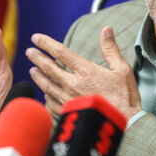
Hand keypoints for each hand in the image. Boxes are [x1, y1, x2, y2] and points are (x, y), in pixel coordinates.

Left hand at [26, 26, 141, 119]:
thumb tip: (106, 29)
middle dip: (37, 58)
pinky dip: (46, 96)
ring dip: (38, 76)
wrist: (126, 125)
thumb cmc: (125, 97)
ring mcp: (69, 100)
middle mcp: (73, 84)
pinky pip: (51, 103)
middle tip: (29, 51)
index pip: (60, 52)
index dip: (46, 43)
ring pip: (47, 85)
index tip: (36, 37)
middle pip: (49, 68)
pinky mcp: (69, 113)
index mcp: (86, 71)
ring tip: (32, 70)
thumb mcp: (122, 69)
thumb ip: (110, 49)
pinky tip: (44, 93)